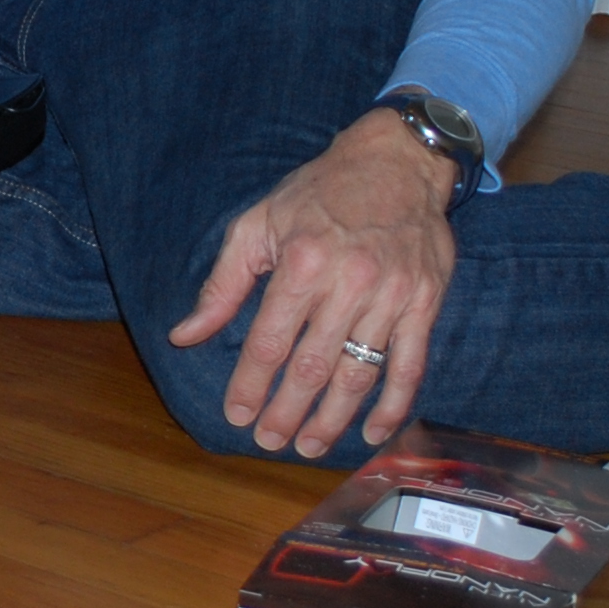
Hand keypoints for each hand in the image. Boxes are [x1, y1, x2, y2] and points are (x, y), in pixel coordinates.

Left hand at [167, 108, 459, 461]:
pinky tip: (372, 431)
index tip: (237, 414)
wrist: (397, 161)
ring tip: (309, 445)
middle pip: (312, 366)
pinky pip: (410, 365)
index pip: (269, 341)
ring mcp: (392, 296)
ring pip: (358, 373)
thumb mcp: (258, 223)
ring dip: (332, 418)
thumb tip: (184, 335)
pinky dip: (393, 404)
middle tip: (270, 441)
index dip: (250, 385)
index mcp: (302, 263)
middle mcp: (349, 282)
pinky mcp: (424, 302)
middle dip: (287, 412)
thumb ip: (222, 284)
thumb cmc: (319, 193)